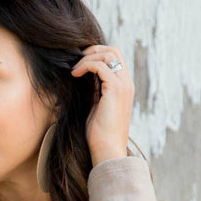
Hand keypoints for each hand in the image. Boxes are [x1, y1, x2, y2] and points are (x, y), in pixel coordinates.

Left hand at [70, 44, 134, 165]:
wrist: (107, 149)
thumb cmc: (99, 135)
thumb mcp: (96, 107)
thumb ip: (94, 91)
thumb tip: (82, 78)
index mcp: (124, 87)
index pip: (115, 58)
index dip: (97, 55)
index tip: (79, 63)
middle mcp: (127, 83)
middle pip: (114, 51)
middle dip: (93, 50)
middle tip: (76, 60)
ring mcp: (123, 85)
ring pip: (108, 55)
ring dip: (87, 58)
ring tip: (73, 70)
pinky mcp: (115, 89)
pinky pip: (101, 66)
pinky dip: (86, 66)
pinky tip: (74, 75)